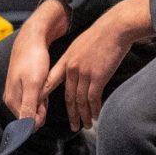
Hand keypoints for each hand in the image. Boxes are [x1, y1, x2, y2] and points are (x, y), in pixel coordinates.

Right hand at [3, 1, 69, 122]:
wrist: (32, 39)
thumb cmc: (33, 60)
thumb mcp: (33, 85)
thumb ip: (29, 107)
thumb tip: (27, 129)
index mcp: (11, 101)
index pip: (26, 123)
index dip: (39, 116)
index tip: (44, 102)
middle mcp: (11, 98)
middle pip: (30, 114)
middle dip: (42, 107)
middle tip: (45, 90)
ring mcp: (16, 92)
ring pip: (34, 105)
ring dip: (43, 99)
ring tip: (44, 83)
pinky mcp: (22, 85)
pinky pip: (35, 97)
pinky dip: (42, 93)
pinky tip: (44, 82)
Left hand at [45, 0, 150, 130]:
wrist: (115, 28)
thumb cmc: (101, 35)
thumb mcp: (80, 44)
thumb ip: (75, 59)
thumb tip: (76, 72)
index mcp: (66, 60)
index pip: (51, 81)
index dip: (45, 96)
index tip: (40, 108)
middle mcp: (72, 68)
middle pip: (68, 97)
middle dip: (71, 114)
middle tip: (73, 126)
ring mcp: (84, 73)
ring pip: (81, 101)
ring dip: (84, 115)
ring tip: (86, 125)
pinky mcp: (98, 77)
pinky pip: (93, 99)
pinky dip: (94, 109)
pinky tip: (96, 116)